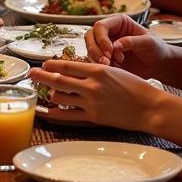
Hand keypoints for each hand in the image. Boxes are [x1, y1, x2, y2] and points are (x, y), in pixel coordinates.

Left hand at [28, 58, 164, 130]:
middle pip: (57, 80)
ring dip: (51, 94)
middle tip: (31, 74)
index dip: (51, 65)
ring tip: (48, 92)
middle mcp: (91, 85)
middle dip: (41, 76)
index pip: (67, 65)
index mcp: (97, 70)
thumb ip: (93, 71)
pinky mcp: (94, 117)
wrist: (151, 107)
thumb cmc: (136, 87)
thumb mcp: (114, 71)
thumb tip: (74, 70)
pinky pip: (68, 116)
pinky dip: (55, 113)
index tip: (43, 64)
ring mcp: (91, 102)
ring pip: (60, 97)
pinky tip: (48, 111)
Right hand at [86, 13, 171, 75]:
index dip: (102, 38)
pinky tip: (111, 70)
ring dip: (96, 58)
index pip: (100, 26)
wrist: (159, 65)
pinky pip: (94, 60)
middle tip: (106, 61)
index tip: (110, 51)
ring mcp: (105, 45)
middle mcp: (109, 32)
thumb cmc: (156, 48)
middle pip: (90, 36)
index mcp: (118, 22)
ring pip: (90, 48)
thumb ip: (131, 41)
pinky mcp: (105, 58)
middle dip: (95, 49)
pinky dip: (98, 66)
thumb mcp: (148, 42)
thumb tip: (115, 45)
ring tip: (111, 66)